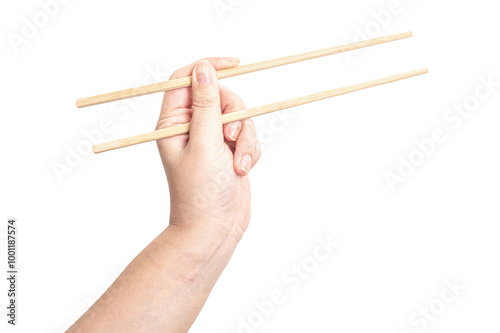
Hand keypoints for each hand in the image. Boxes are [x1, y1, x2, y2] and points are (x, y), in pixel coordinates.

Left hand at [156, 58, 260, 239]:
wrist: (215, 229)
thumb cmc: (200, 192)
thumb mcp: (204, 144)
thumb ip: (206, 104)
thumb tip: (203, 68)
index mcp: (174, 123)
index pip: (186, 79)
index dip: (208, 66)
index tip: (235, 63)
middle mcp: (192, 127)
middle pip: (220, 96)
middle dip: (234, 115)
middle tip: (232, 138)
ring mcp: (212, 140)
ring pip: (239, 116)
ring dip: (245, 139)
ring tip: (239, 164)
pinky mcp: (230, 151)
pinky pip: (249, 136)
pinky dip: (250, 151)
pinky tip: (242, 170)